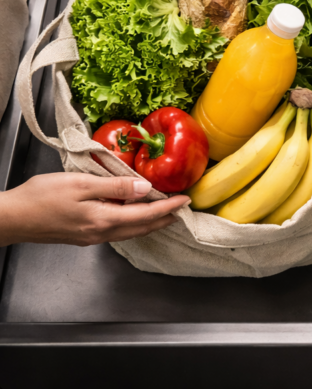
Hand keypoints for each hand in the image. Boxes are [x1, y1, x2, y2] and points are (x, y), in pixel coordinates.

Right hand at [0, 173, 190, 246]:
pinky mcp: (82, 235)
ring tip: (164, 212)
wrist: (10, 218)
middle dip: (165, 219)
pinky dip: (132, 222)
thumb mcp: (82, 184)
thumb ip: (116, 186)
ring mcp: (91, 237)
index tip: (186, 200)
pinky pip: (117, 230)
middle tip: (181, 209)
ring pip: (130, 231)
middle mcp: (101, 233)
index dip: (169, 208)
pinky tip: (132, 214)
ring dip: (149, 222)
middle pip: (142, 228)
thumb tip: (146, 188)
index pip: (147, 215)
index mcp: (104, 220)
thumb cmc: (40, 198)